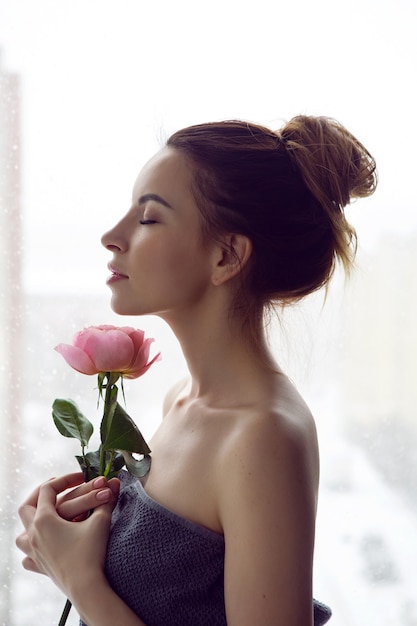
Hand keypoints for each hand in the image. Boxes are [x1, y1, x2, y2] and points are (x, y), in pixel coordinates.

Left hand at [16, 473, 119, 596]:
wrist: (86, 587)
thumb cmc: (91, 553)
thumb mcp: (100, 521)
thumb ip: (107, 500)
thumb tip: (116, 483)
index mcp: (44, 520)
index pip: (47, 489)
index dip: (65, 479)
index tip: (81, 477)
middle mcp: (33, 534)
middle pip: (27, 506)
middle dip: (41, 494)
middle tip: (58, 489)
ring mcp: (34, 552)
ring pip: (21, 533)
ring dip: (31, 522)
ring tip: (46, 518)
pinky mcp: (40, 567)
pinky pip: (27, 557)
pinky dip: (32, 549)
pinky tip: (43, 547)